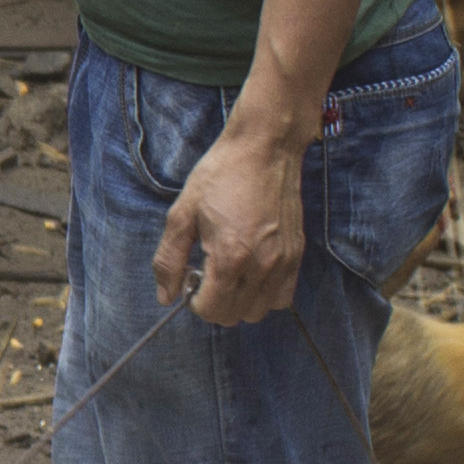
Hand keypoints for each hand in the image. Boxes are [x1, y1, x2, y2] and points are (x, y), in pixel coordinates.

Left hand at [155, 121, 304, 321]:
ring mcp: (284, 262)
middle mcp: (262, 266)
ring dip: (239, 301)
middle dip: (214, 303)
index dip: (194, 301)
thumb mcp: (182, 213)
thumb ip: (169, 260)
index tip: (190, 278)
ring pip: (260, 311)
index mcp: (229, 256)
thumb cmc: (220, 175)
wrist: (265, 147)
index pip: (211, 310)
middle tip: (207, 273)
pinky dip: (265, 294)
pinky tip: (251, 271)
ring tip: (230, 272)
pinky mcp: (298, 255)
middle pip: (235, 316)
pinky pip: (283, 297)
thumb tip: (164, 297)